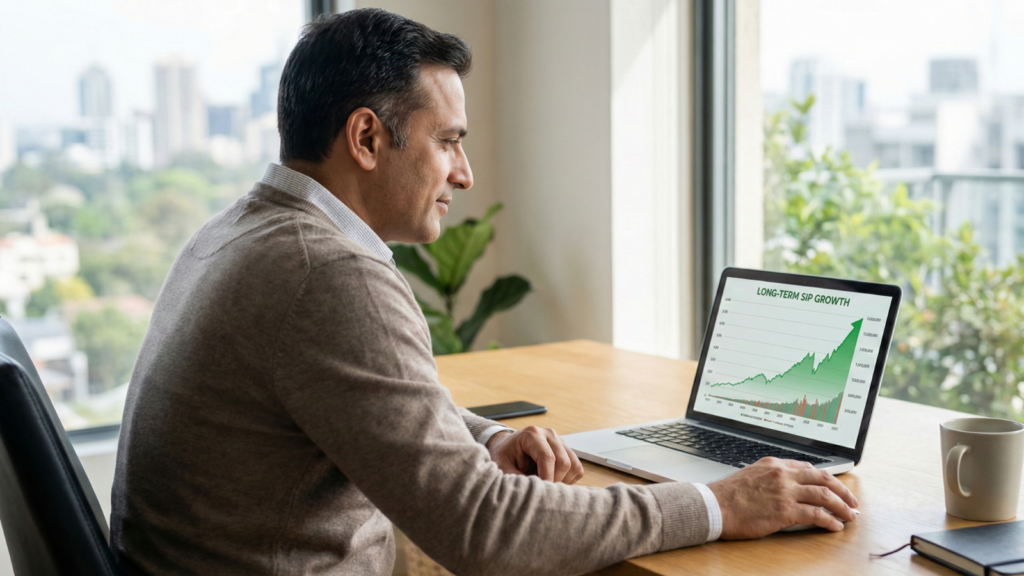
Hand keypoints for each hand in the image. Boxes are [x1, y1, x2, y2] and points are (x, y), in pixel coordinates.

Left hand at [485, 426, 584, 483]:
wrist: (507, 446)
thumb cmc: (504, 456)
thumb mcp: (501, 466)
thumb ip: (515, 478)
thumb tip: (534, 491)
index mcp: (532, 434)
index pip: (547, 458)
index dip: (547, 478)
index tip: (541, 492)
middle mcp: (549, 434)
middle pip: (564, 462)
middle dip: (554, 481)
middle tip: (542, 491)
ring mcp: (560, 440)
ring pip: (573, 466)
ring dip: (563, 481)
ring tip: (546, 484)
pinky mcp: (566, 449)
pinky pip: (577, 468)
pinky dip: (568, 479)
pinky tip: (553, 480)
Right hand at [708, 457, 858, 538]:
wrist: (714, 506)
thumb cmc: (727, 495)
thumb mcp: (751, 476)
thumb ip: (771, 478)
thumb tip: (786, 488)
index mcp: (774, 465)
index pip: (809, 468)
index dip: (826, 479)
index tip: (834, 487)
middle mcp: (782, 475)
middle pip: (823, 478)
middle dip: (842, 491)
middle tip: (852, 501)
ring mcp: (785, 492)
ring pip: (824, 495)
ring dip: (842, 506)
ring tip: (850, 515)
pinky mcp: (785, 511)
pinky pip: (816, 515)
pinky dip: (829, 520)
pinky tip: (835, 526)